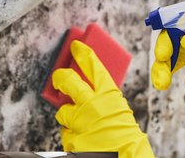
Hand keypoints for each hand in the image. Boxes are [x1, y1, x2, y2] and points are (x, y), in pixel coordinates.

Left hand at [53, 41, 154, 157]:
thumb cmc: (126, 137)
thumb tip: (88, 92)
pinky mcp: (71, 138)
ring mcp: (80, 122)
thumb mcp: (119, 110)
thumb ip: (104, 100)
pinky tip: (83, 139)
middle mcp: (91, 105)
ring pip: (62, 112)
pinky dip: (72, 135)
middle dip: (60, 77)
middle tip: (58, 77)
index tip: (75, 46)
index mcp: (109, 95)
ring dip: (68, 117)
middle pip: (68, 81)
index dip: (83, 54)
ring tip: (81, 124)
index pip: (93, 66)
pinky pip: (66, 133)